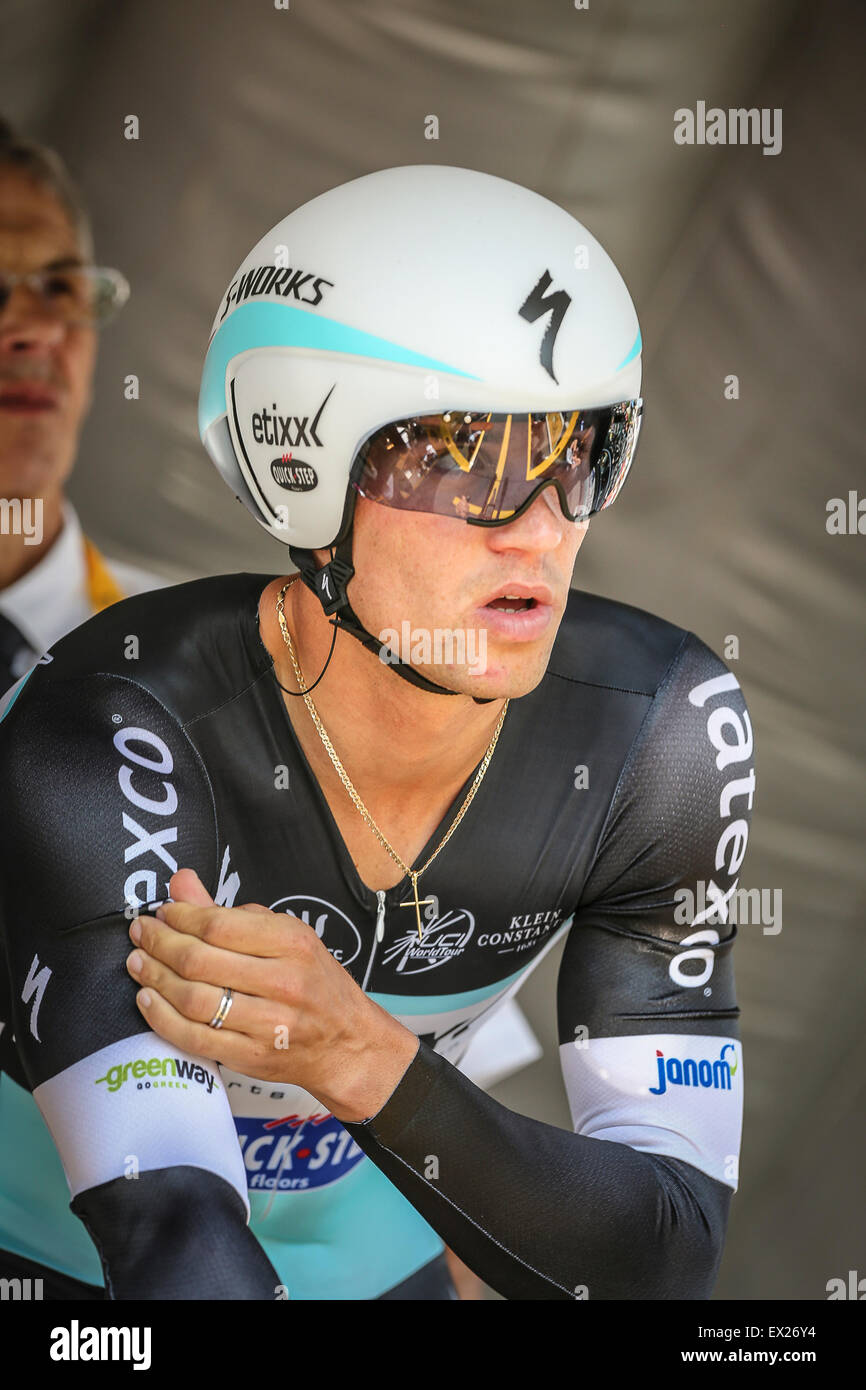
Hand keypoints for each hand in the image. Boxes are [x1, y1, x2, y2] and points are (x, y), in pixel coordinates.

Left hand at [125, 868, 418, 1122]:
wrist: (346, 1043)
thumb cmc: (313, 983)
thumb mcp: (285, 936)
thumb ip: (229, 912)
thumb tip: (181, 882)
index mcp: (292, 943)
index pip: (220, 925)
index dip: (179, 917)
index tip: (161, 912)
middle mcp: (284, 982)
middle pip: (201, 961)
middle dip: (159, 944)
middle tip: (140, 933)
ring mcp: (268, 1024)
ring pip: (194, 999)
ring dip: (154, 978)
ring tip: (137, 963)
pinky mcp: (251, 1057)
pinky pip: (194, 1038)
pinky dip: (162, 1018)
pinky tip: (147, 1000)